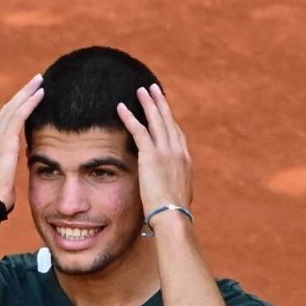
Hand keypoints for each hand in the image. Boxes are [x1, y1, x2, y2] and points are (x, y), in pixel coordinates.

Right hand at [0, 74, 43, 209]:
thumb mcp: (2, 174)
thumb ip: (8, 163)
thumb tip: (18, 161)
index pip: (5, 119)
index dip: (18, 105)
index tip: (29, 96)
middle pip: (8, 107)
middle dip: (22, 92)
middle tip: (36, 80)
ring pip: (13, 107)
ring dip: (28, 92)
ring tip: (40, 80)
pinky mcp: (4, 140)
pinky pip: (18, 115)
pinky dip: (30, 102)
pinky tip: (40, 93)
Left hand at [116, 84, 192, 219]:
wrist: (173, 215)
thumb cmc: (173, 212)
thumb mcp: (178, 194)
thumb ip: (173, 184)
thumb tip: (170, 186)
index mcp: (185, 160)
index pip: (176, 134)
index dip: (170, 120)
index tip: (164, 110)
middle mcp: (178, 151)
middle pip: (168, 121)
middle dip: (160, 103)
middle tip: (154, 89)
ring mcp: (166, 152)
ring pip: (156, 120)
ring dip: (148, 103)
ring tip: (141, 90)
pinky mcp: (151, 156)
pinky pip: (139, 130)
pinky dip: (129, 117)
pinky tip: (121, 107)